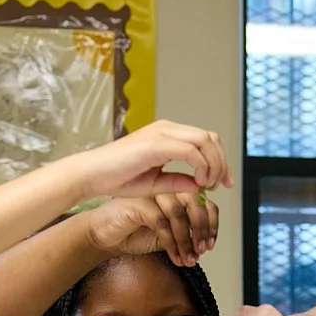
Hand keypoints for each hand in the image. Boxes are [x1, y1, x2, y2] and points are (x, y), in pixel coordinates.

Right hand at [75, 119, 232, 201]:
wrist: (91, 175)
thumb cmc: (116, 178)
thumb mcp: (156, 183)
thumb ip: (179, 182)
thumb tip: (201, 186)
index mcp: (166, 135)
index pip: (204, 140)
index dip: (219, 160)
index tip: (223, 183)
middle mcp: (166, 129)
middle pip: (210, 137)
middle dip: (222, 162)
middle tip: (221, 185)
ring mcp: (162, 133)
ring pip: (205, 141)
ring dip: (214, 165)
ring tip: (207, 185)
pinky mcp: (157, 142)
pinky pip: (191, 151)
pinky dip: (201, 167)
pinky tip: (197, 183)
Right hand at [84, 190, 218, 266]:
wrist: (105, 236)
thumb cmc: (134, 234)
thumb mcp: (168, 235)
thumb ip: (186, 234)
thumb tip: (205, 245)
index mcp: (176, 193)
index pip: (204, 202)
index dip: (212, 224)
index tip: (210, 245)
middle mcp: (166, 189)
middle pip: (196, 204)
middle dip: (202, 231)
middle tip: (200, 251)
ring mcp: (152, 194)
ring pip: (179, 214)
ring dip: (186, 241)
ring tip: (186, 259)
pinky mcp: (139, 203)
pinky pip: (162, 223)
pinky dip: (171, 243)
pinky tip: (173, 256)